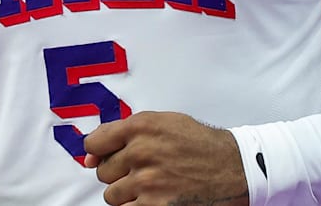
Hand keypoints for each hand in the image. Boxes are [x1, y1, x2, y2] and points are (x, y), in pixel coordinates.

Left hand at [82, 111, 247, 205]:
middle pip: (102, 171)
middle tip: (143, 170)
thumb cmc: (197, 143)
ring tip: (150, 185)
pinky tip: (154, 198)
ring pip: (111, 195)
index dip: (100, 152)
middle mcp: (141, 151)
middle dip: (118, 173)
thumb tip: (88, 158)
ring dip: (126, 193)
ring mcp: (147, 181)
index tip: (110, 156)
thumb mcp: (163, 123)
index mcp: (141, 126)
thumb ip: (123, 133)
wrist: (232, 167)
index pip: (93, 143)